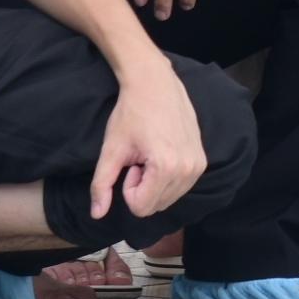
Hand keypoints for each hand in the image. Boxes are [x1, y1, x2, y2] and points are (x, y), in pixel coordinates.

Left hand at [91, 59, 206, 222]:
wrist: (155, 84)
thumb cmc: (131, 113)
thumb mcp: (111, 149)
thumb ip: (102, 184)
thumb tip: (96, 215)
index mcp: (166, 167)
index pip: (141, 208)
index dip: (128, 188)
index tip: (131, 162)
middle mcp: (188, 169)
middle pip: (156, 206)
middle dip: (142, 187)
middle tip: (141, 157)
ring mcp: (198, 166)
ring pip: (168, 199)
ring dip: (154, 183)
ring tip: (151, 153)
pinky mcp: (202, 161)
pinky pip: (180, 187)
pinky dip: (167, 177)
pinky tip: (162, 151)